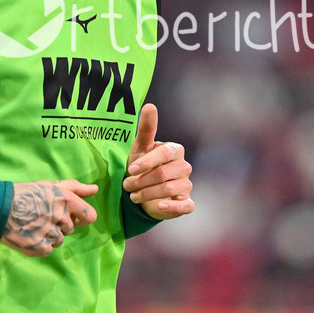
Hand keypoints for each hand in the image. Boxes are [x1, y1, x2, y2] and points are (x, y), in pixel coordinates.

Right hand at [0, 179, 97, 256]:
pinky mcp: (40, 248)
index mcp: (67, 200)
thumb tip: (95, 189)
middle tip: (42, 216)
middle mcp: (61, 218)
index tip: (70, 215)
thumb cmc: (26, 193)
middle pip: (71, 229)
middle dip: (60, 224)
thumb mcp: (51, 185)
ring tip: (34, 224)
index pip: (89, 216)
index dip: (80, 216)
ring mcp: (51, 234)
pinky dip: (40, 245)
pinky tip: (30, 234)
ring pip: (59, 240)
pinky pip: (49, 249)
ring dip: (50, 235)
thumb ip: (76, 188)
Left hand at [124, 104, 193, 220]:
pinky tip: (159, 206)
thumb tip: (149, 105)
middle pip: (164, 174)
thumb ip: (146, 128)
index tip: (130, 170)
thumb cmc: (142, 166)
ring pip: (169, 190)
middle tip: (126, 185)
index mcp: (175, 150)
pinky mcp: (187, 203)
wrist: (144, 190)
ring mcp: (187, 185)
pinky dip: (172, 207)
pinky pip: (186, 206)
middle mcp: (184, 167)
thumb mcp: (140, 148)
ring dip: (147, 194)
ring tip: (133, 195)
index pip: (164, 154)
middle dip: (142, 181)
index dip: (146, 162)